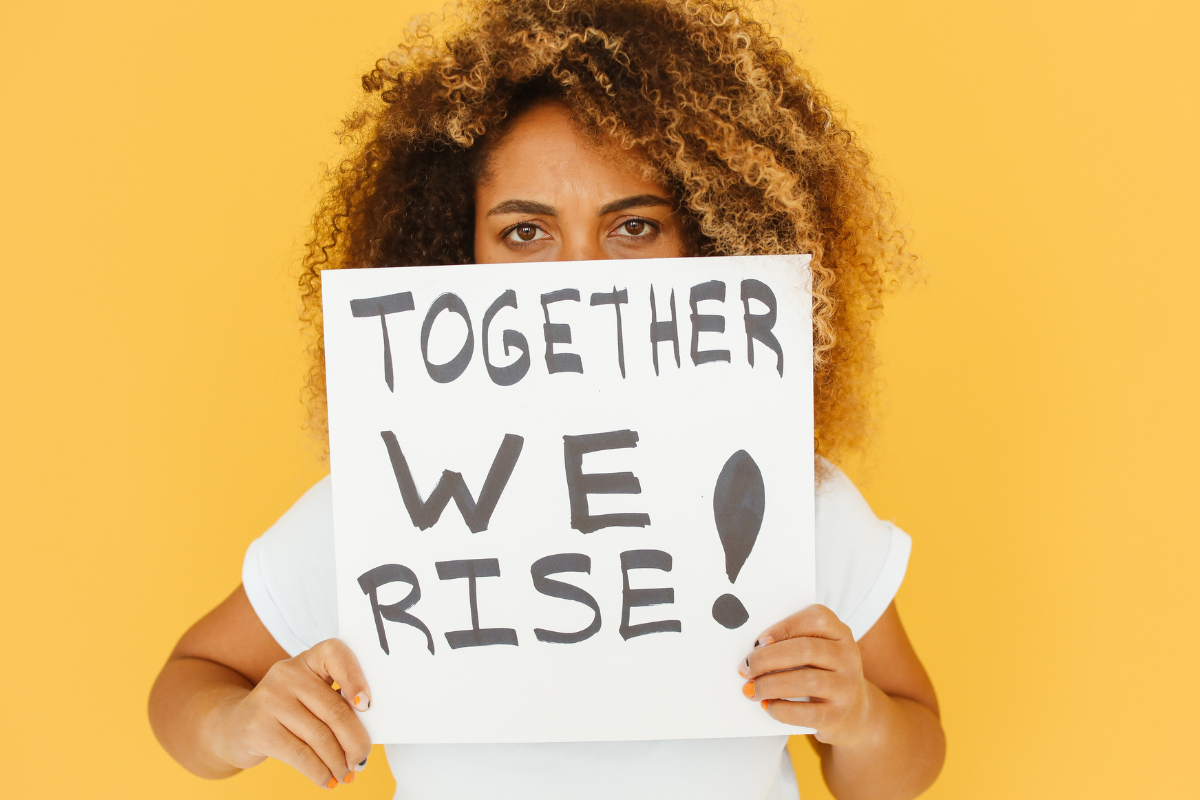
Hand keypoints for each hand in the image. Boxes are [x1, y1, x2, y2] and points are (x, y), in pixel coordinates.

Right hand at [211, 638, 371, 788]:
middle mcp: (287, 674)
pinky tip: (328, 780)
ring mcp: (270, 699)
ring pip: (320, 736)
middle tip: (362, 758)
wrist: (236, 725)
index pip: (335, 654)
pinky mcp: (258, 728)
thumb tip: (364, 737)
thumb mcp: (309, 696)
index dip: (356, 679)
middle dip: (355, 741)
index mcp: (308, 660)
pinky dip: (320, 772)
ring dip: (339, 762)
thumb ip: (334, 703)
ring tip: (346, 773)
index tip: (367, 706)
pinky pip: (301, 755)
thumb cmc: (286, 712)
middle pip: (334, 709)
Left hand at [737, 604, 876, 746]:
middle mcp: (848, 657)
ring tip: (751, 689)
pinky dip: (780, 709)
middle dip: (768, 659)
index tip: (758, 642)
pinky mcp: (838, 715)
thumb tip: (754, 650)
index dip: (783, 627)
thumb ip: (792, 643)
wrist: (855, 713)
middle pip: (805, 650)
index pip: (816, 619)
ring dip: (770, 685)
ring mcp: (847, 687)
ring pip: (805, 680)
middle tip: (745, 668)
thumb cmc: (823, 675)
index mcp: (840, 633)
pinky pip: (806, 712)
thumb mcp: (816, 653)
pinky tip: (768, 706)